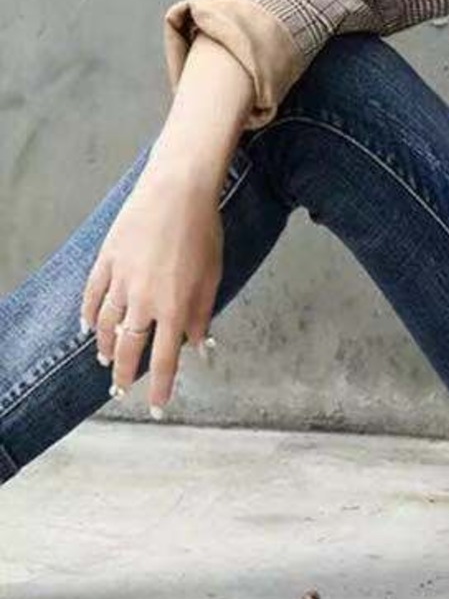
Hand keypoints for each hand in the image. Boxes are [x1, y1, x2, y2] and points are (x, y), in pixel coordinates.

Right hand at [80, 160, 225, 415]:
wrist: (177, 191)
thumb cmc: (202, 233)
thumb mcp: (212, 278)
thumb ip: (202, 316)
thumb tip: (201, 348)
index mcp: (174, 308)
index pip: (163, 360)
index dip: (159, 387)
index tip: (154, 408)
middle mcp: (143, 300)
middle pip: (129, 348)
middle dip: (125, 375)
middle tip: (120, 392)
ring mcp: (120, 280)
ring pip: (107, 325)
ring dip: (107, 347)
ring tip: (106, 362)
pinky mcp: (106, 259)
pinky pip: (92, 295)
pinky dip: (88, 314)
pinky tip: (87, 327)